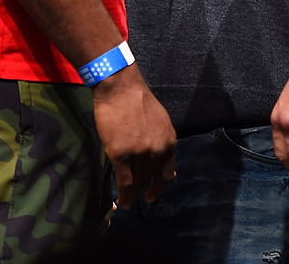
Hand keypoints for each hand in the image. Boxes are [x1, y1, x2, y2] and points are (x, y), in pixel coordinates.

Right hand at [93, 63, 176, 207]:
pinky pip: (124, 180)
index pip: (168, 173)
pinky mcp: (121, 154)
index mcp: (169, 141)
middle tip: (137, 198)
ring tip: (127, 202)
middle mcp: (158, 150)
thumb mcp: (158, 121)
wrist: (120, 87)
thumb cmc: (136, 100)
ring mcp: (139, 153)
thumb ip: (159, 140)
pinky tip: (120, 199)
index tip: (152, 194)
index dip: (160, 186)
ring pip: (137, 181)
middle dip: (143, 190)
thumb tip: (155, 158)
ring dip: (132, 195)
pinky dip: (123, 193)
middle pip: (151, 178)